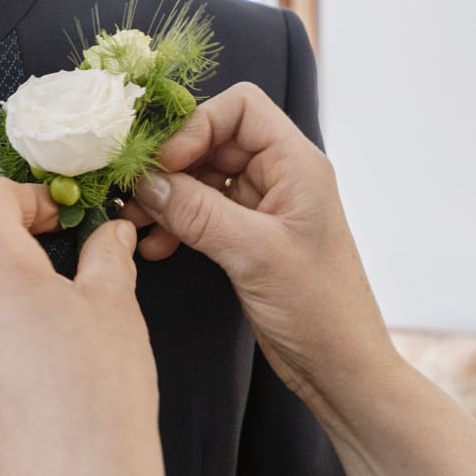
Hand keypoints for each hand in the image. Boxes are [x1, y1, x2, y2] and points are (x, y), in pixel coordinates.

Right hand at [126, 84, 399, 420]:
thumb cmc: (318, 308)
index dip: (196, 125)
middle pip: (215, 139)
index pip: (240, 107)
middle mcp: (282, 175)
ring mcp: (266, 206)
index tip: (163, 163)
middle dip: (172, 163)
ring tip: (134, 223)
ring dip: (168, 196)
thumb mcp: (254, 254)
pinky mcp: (250, 237)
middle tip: (133, 193)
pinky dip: (178, 223)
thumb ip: (198, 212)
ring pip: (205, 177)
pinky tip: (156, 248)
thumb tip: (146, 181)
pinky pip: (205, 212)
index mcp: (297, 163)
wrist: (342, 368)